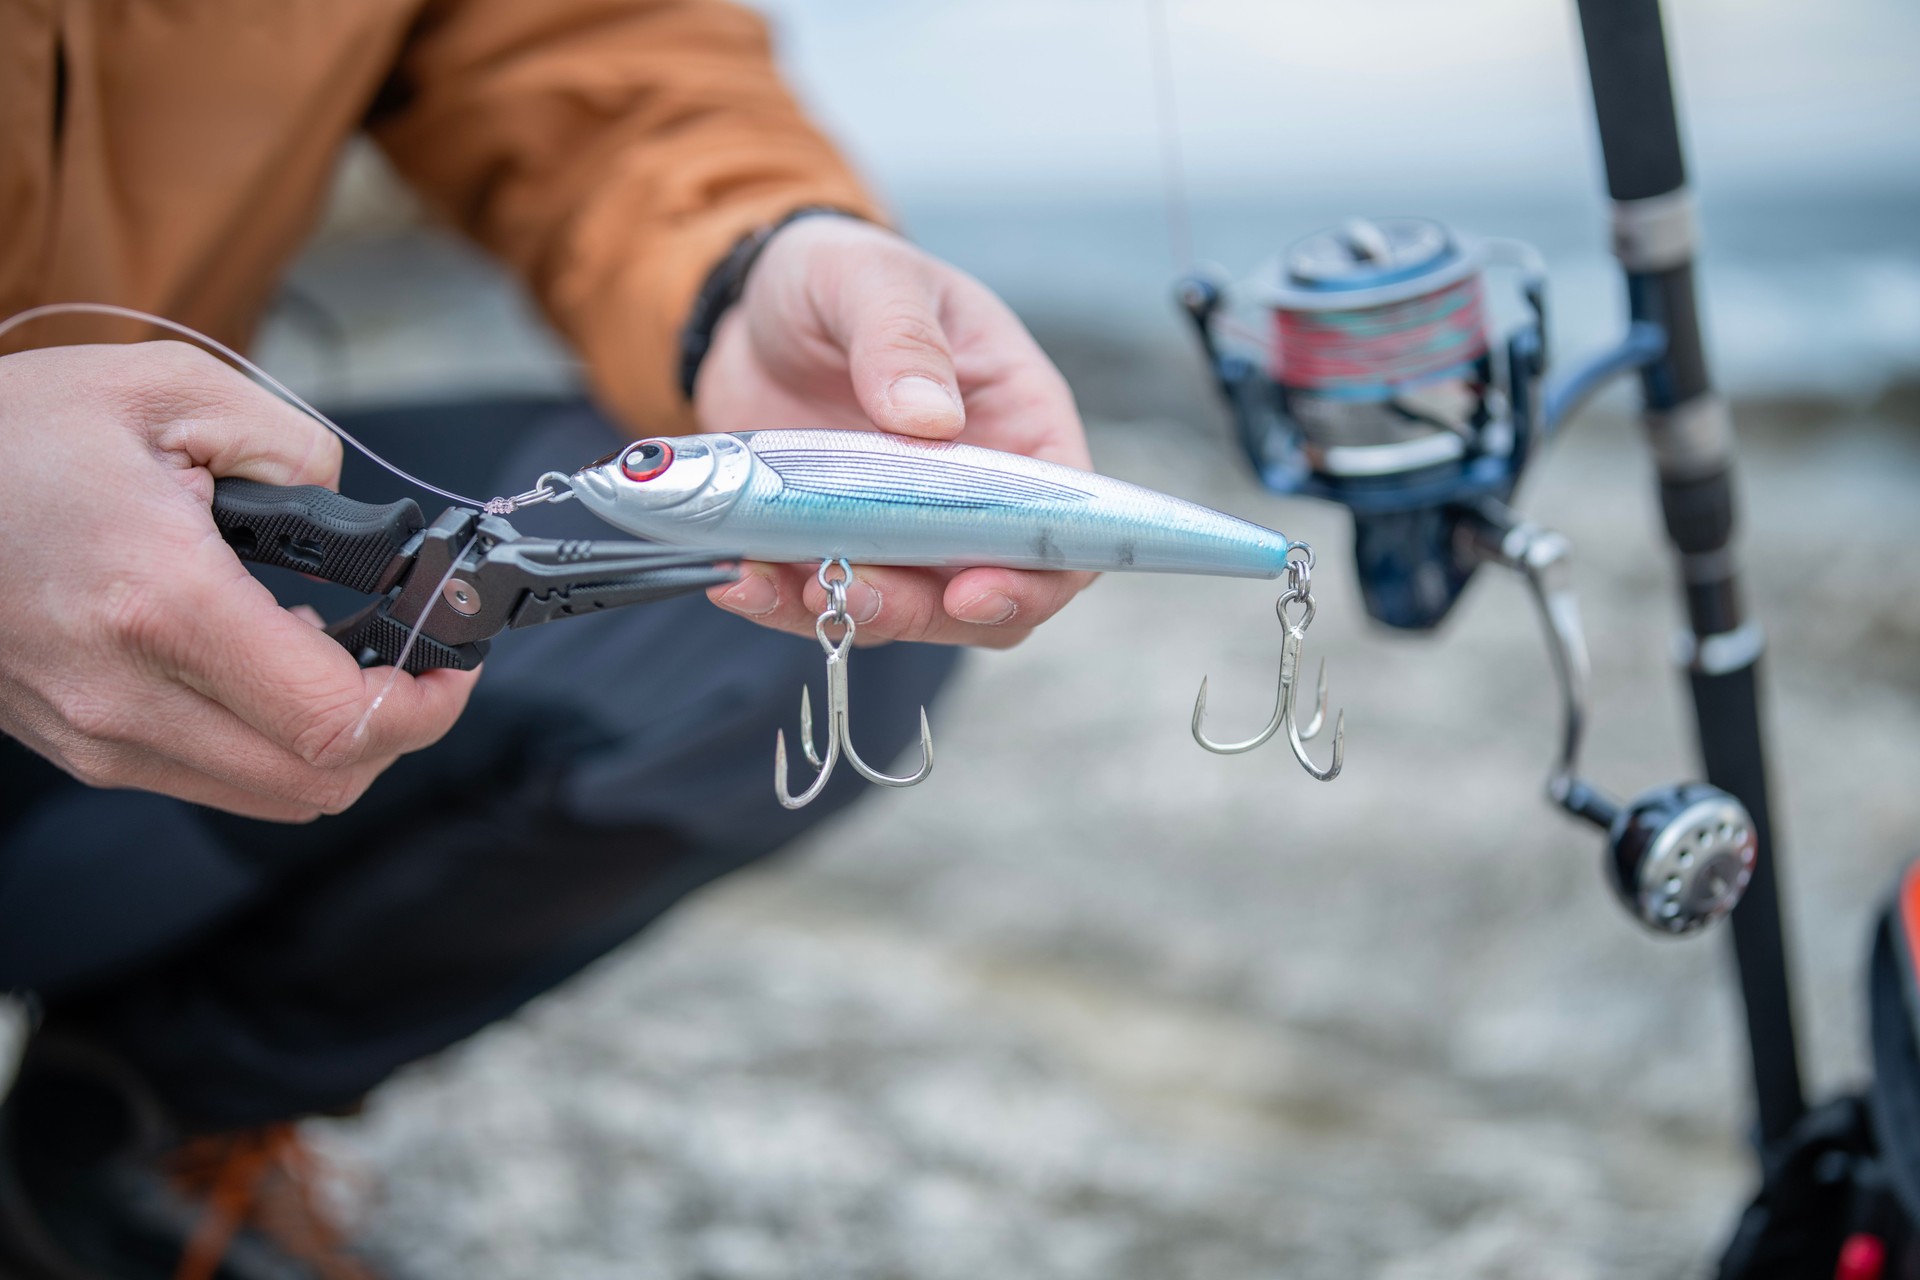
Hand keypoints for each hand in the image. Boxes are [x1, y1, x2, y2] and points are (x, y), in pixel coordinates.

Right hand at [0, 342, 478, 821]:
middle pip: (316, 783)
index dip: (423, 707)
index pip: (332, 718)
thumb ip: (292, 446)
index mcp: (160, 602)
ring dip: (332, 742)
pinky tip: (264, 665)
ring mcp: (95, 733)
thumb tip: (353, 507)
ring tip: (334, 657)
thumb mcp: (169, 391)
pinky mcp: (77, 744)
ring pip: (269, 795)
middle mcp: (125, 693)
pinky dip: (269, 742)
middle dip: (395, 732)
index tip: (453, 669)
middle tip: (416, 667)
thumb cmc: (13, 436)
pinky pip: (211, 776)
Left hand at [693, 216, 1095, 648]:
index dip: (1033, 576)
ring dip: (848, 614)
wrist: (749, 299)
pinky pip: (824, 597)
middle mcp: (975, 490)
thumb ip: (902, 337)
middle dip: (923, 611)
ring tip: (782, 587)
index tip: (970, 593)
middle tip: (855, 595)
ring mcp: (906, 525)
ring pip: (905, 609)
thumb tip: (931, 418)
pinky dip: (783, 602)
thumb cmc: (837, 272)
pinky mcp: (838, 541)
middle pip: (987, 592)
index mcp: (1019, 422)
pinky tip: (740, 578)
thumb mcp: (870, 277)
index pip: (1062, 524)